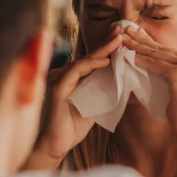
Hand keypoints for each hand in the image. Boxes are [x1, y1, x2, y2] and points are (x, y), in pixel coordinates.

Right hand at [31, 28, 123, 166]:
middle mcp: (63, 75)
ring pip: (83, 61)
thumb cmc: (70, 128)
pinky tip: (105, 62)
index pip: (91, 61)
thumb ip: (101, 91)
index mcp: (71, 79)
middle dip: (106, 42)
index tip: (122, 37)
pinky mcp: (57, 89)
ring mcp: (58, 80)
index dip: (107, 48)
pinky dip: (90, 65)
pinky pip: (75, 72)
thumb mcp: (92, 105)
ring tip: (119, 41)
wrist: (53, 147)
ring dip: (102, 51)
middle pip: (88, 56)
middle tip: (122, 29)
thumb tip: (122, 78)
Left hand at [122, 26, 176, 141]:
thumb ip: (169, 74)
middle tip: (126, 28)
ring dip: (138, 47)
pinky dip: (142, 61)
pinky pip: (156, 65)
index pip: (168, 50)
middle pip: (162, 49)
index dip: (151, 41)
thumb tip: (148, 65)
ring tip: (123, 40)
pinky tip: (130, 57)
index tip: (137, 35)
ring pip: (157, 55)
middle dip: (142, 39)